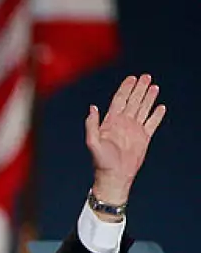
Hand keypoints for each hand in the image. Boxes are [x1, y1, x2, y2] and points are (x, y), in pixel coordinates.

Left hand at [85, 74, 165, 205]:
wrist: (115, 176)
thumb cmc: (101, 161)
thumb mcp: (93, 142)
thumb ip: (92, 124)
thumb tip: (93, 107)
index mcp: (111, 122)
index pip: (119, 100)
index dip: (125, 88)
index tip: (132, 78)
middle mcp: (123, 123)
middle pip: (133, 101)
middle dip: (139, 88)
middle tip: (146, 76)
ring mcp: (134, 130)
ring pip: (143, 109)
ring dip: (149, 97)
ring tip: (154, 86)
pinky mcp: (144, 138)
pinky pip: (152, 123)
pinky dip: (157, 115)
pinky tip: (161, 107)